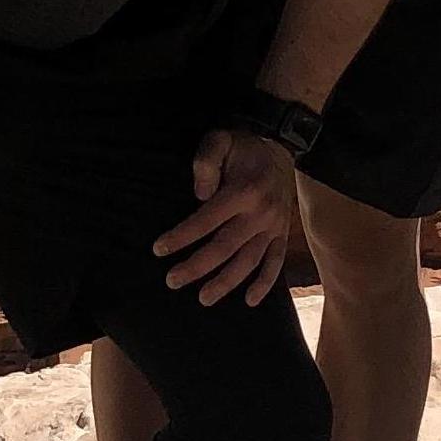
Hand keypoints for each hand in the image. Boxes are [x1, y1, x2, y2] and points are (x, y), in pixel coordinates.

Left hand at [153, 128, 297, 306]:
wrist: (280, 147)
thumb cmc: (243, 147)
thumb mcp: (221, 140)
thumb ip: (206, 161)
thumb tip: (200, 195)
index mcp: (244, 191)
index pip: (207, 220)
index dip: (182, 236)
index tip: (159, 249)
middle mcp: (261, 213)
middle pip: (225, 247)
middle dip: (197, 267)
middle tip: (172, 281)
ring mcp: (274, 226)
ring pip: (249, 261)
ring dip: (227, 282)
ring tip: (204, 298)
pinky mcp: (282, 233)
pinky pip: (276, 262)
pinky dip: (265, 283)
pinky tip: (250, 301)